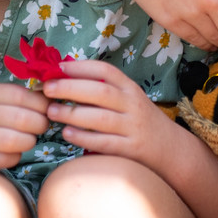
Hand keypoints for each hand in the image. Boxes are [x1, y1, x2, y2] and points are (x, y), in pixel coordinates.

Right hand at [0, 81, 48, 170]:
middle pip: (24, 119)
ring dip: (29, 142)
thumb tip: (51, 98)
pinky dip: (15, 157)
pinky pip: (6, 159)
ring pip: (17, 141)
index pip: (22, 95)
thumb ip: (12, 97)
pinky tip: (12, 152)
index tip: (48, 109)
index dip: (42, 104)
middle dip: (40, 125)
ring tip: (28, 139)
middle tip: (41, 127)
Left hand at [42, 60, 188, 168]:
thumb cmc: (139, 120)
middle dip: (70, 88)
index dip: (81, 67)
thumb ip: (103, 90)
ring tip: (51, 111)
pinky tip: (67, 133)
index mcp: (130, 88)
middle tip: (47, 89)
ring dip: (72, 113)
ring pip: (100, 118)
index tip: (58, 67)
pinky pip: (103, 142)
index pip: (105, 71)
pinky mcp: (130, 149)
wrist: (170, 148)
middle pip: (100, 92)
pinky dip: (83, 137)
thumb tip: (64, 77)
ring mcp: (133, 128)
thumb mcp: (128, 99)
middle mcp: (133, 105)